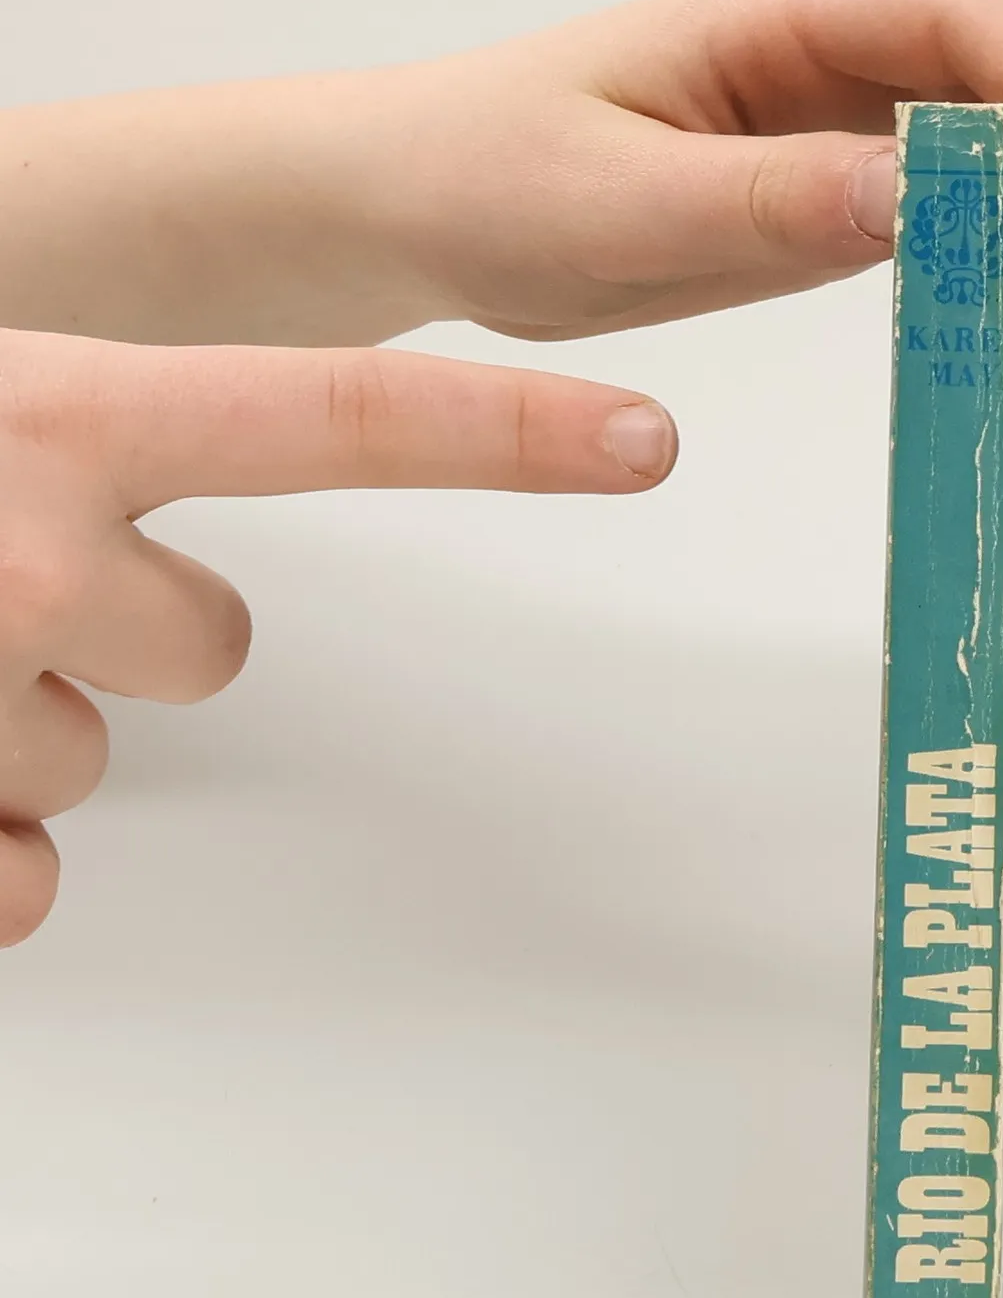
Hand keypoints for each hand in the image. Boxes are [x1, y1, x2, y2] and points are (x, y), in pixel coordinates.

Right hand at [0, 328, 675, 944]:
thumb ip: (61, 442)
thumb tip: (141, 539)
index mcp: (55, 415)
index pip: (338, 419)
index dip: (507, 436)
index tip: (643, 440)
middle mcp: (34, 555)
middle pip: (213, 645)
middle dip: (131, 634)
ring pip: (90, 759)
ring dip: (7, 724)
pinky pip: (26, 883)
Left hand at [371, 0, 1002, 338]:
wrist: (437, 208)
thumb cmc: (498, 179)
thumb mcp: (621, 202)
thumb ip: (768, 199)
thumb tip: (914, 197)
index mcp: (789, 15)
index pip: (971, 23)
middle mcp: (840, 46)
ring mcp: (850, 114)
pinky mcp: (843, 182)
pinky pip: (967, 195)